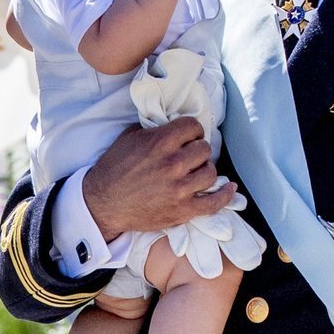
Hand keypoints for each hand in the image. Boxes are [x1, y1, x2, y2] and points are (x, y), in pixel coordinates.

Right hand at [81, 117, 235, 242]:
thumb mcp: (129, 137)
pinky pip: (214, 203)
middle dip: (197, 150)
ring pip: (210, 172)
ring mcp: (180, 189)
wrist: (103, 203)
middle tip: (189, 156)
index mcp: (160, 143)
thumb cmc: (114, 169)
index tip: (188, 137)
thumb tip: (171, 123)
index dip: (192, 130)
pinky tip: (230, 188)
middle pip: (204, 148)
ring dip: (204, 170)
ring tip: (195, 171)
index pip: (193, 126)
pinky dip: (225, 195)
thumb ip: (154, 128)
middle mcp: (173, 164)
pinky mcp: (183, 210)